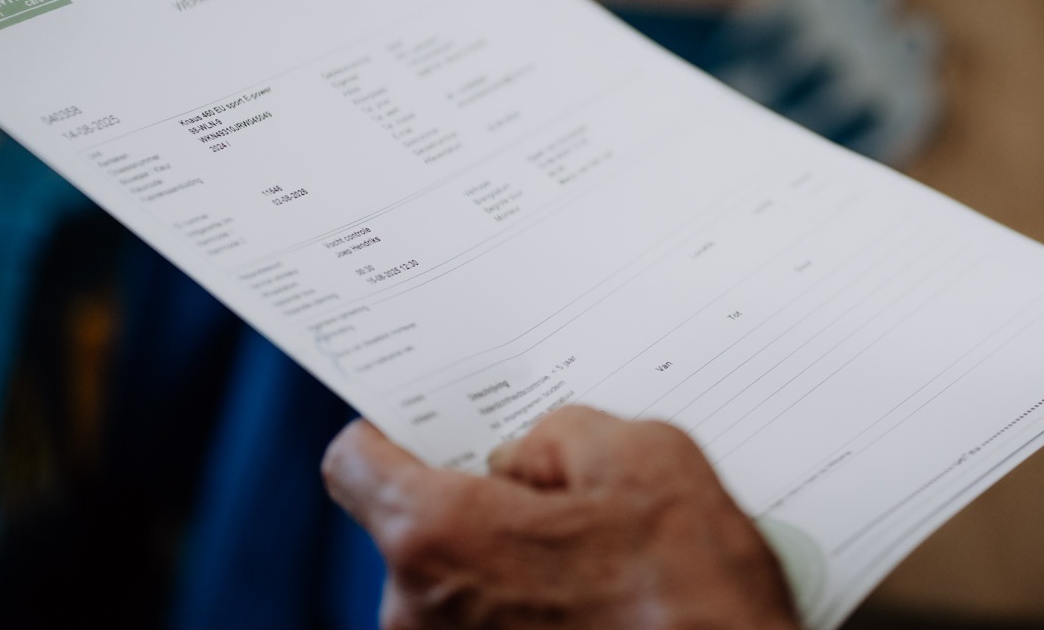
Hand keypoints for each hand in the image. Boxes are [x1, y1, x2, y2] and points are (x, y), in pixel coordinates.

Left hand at [322, 406, 799, 629]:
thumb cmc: (688, 588)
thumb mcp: (640, 454)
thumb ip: (556, 434)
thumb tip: (526, 458)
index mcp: (439, 535)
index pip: (355, 464)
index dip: (392, 438)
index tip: (424, 433)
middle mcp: (418, 615)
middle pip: (415, 531)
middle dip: (479, 512)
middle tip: (560, 505)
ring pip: (454, 590)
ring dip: (506, 574)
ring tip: (594, 570)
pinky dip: (524, 619)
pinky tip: (593, 612)